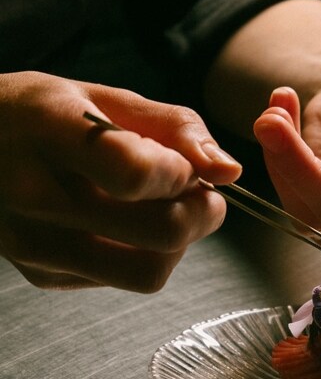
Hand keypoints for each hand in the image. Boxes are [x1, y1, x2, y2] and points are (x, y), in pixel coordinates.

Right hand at [0, 72, 240, 290]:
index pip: (135, 174)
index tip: (185, 164)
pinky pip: (122, 281)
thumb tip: (229, 171)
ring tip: (166, 209)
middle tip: (198, 191)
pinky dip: (144, 255)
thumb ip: (175, 127)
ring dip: (179, 243)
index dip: (181, 174)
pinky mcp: (40, 275)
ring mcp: (33, 243)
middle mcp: (32, 194)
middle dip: (201, 213)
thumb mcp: (103, 97)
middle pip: (159, 233)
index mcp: (47, 131)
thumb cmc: (42, 115)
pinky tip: (125, 224)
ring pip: (147, 272)